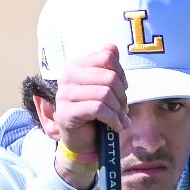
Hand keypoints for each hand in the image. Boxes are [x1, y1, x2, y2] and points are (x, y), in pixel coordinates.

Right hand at [46, 47, 129, 188]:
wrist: (82, 140)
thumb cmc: (95, 113)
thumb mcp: (103, 87)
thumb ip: (108, 68)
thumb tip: (115, 49)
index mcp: (77, 65)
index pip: (107, 55)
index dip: (122, 73)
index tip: (123, 88)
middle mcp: (68, 76)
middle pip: (109, 76)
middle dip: (123, 96)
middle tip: (123, 109)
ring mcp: (65, 94)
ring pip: (106, 94)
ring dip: (119, 110)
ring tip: (121, 119)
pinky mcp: (67, 112)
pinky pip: (99, 109)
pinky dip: (113, 119)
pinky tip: (116, 126)